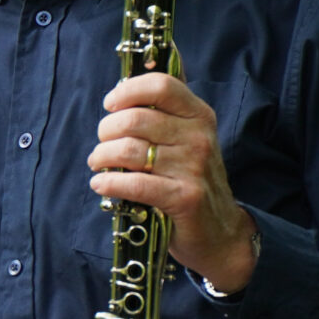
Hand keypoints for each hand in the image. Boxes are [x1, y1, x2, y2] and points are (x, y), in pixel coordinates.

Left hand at [89, 71, 258, 292]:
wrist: (220, 232)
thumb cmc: (190, 181)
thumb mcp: (187, 140)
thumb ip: (163, 115)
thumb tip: (123, 89)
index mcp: (199, 115)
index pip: (161, 86)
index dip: (128, 91)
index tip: (110, 104)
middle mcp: (199, 137)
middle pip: (135, 119)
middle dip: (106, 131)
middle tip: (102, 145)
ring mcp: (193, 167)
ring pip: (129, 150)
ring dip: (102, 157)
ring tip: (98, 164)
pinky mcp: (185, 197)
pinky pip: (135, 184)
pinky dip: (110, 183)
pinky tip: (101, 184)